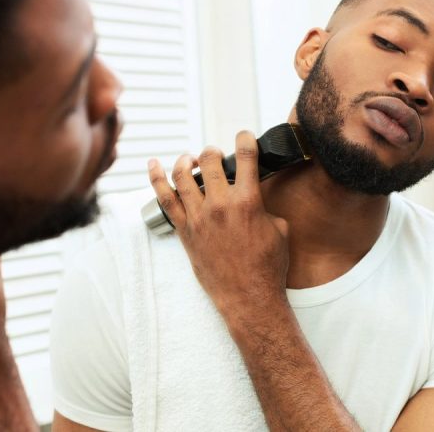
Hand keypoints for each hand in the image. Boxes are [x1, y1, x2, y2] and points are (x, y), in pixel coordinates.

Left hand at [148, 131, 290, 315]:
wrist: (249, 297)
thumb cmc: (268, 266)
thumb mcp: (279, 229)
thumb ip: (265, 207)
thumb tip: (257, 198)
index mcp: (248, 201)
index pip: (245, 156)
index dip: (245, 139)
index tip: (244, 136)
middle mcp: (220, 205)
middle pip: (209, 160)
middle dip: (212, 151)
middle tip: (214, 154)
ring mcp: (199, 218)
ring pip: (183, 176)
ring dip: (185, 160)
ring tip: (189, 159)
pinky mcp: (185, 232)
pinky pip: (165, 199)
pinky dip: (157, 179)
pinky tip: (153, 165)